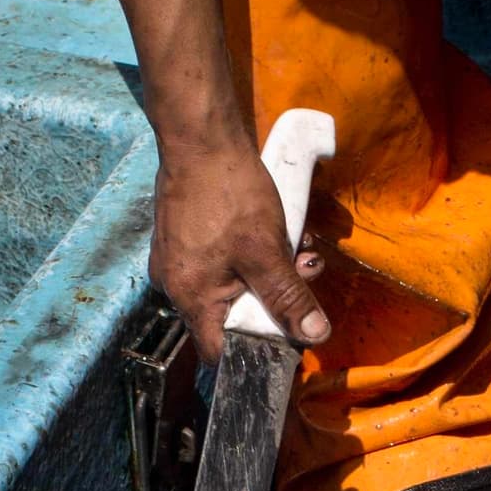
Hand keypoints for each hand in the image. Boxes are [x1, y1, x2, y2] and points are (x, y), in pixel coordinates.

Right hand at [153, 134, 329, 364]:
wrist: (200, 138)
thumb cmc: (228, 193)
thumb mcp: (267, 250)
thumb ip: (288, 297)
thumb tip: (314, 336)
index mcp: (190, 297)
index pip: (221, 352)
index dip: (257, 350)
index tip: (290, 335)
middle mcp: (176, 286)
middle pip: (232, 316)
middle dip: (275, 298)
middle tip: (305, 268)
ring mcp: (178, 259)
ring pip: (233, 284)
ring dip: (270, 271)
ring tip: (297, 244)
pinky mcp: (186, 237)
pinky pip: (223, 261)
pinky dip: (253, 253)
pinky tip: (276, 229)